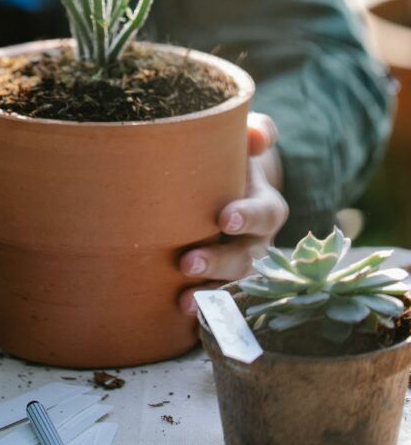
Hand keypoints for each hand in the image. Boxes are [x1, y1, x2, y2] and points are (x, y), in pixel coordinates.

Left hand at [178, 112, 288, 313]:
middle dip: (219, 262)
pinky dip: (203, 308)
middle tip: (187, 261)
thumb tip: (258, 135)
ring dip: (209, 291)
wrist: (225, 184)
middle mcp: (260, 241)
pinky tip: (178, 314)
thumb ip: (257, 131)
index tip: (224, 217)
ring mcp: (242, 265)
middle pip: (247, 258)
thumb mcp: (246, 139)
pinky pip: (219, 298)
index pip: (265, 213)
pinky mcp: (224, 281)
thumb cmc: (233, 157)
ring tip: (182, 300)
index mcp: (266, 205)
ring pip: (233, 285)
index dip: (248, 216)